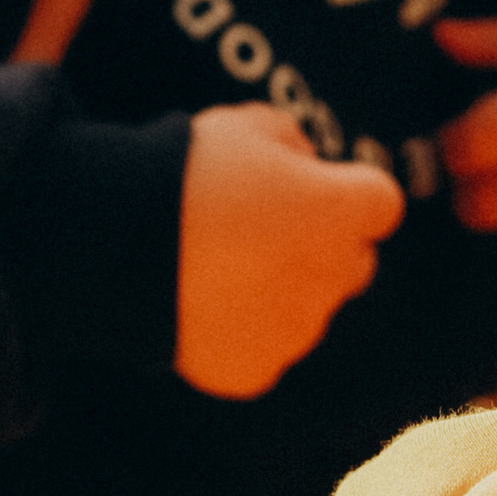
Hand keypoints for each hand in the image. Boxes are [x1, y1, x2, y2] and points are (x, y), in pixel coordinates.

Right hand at [178, 102, 404, 397]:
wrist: (114, 245)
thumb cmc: (185, 173)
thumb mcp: (246, 125)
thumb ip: (293, 144)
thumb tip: (304, 166)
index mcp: (340, 212)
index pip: (381, 206)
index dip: (350, 194)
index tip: (315, 190)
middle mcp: (332, 277)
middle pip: (354, 263)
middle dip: (323, 247)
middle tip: (264, 231)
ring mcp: (295, 330)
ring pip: (309, 310)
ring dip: (283, 291)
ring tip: (220, 268)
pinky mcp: (256, 370)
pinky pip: (264, 350)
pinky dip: (242, 332)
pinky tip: (202, 306)